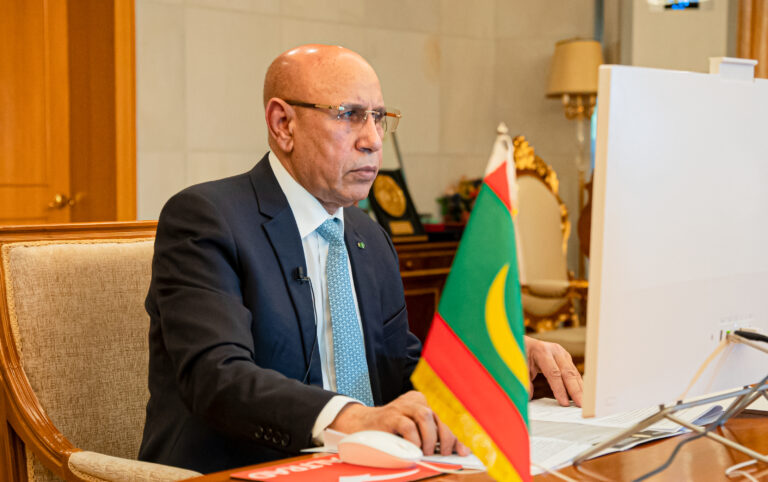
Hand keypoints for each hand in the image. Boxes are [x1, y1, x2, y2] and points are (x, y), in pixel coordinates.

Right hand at [328, 390, 469, 455]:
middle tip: (442, 454)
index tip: (463, 453)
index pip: (442, 419)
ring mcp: (400, 406)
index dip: (453, 437)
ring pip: (424, 416)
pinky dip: (414, 440)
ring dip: (429, 438)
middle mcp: (413, 401)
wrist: (361, 426)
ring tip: (425, 452)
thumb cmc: (391, 431)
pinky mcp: (389, 416)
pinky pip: (408, 426)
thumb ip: (435, 437)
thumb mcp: (415, 432)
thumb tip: (462, 450)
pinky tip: (413, 448)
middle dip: (443, 438)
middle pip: (435, 416)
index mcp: (421, 402)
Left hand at [525, 336, 582, 406]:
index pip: (553, 373)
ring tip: (584, 403)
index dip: (560, 389)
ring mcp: (562, 353)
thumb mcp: (519, 366)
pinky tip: (582, 394)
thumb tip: (528, 397)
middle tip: (581, 405)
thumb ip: (524, 381)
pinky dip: (578, 384)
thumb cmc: (520, 354)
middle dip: (576, 390)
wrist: (523, 342)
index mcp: (542, 351)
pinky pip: (574, 372)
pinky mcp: (566, 358)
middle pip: (568, 372)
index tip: (564, 403)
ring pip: (574, 372)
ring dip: (580, 388)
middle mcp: (555, 350)